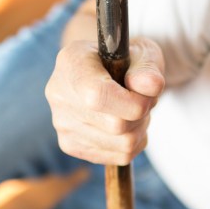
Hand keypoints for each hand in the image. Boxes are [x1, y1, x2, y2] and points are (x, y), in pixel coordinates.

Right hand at [45, 37, 164, 164]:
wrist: (107, 71)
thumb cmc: (126, 60)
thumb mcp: (143, 52)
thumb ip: (148, 68)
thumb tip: (150, 86)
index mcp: (71, 62)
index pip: (96, 96)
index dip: (131, 103)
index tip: (146, 95)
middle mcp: (59, 94)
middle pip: (115, 125)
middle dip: (141, 114)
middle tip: (143, 98)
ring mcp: (62, 123)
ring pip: (122, 144)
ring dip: (140, 129)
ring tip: (132, 110)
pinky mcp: (70, 145)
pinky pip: (120, 156)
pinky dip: (134, 143)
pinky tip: (126, 124)